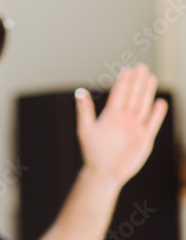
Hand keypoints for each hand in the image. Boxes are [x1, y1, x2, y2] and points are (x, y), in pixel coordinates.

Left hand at [75, 64, 167, 186]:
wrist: (104, 172)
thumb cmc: (92, 151)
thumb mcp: (86, 129)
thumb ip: (85, 110)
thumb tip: (79, 92)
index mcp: (110, 116)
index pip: (119, 95)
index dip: (123, 82)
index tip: (127, 69)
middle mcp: (124, 119)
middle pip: (132, 96)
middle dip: (137, 82)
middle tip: (141, 67)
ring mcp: (135, 127)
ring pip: (143, 106)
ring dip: (147, 93)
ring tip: (151, 78)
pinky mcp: (144, 138)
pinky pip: (152, 123)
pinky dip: (157, 114)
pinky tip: (160, 102)